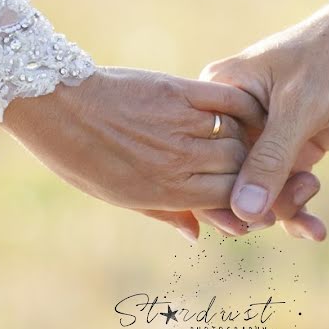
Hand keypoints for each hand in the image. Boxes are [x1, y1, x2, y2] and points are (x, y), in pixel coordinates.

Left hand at [0, 66, 313, 239]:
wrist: (56, 106)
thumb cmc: (80, 157)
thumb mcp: (119, 196)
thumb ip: (166, 214)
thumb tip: (200, 236)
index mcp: (165, 192)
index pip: (229, 202)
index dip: (250, 202)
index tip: (261, 200)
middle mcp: (179, 162)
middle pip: (242, 171)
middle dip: (259, 174)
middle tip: (272, 169)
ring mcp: (180, 126)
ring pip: (240, 138)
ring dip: (254, 140)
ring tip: (261, 140)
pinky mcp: (179, 92)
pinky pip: (228, 101)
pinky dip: (246, 106)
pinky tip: (253, 108)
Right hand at [201, 0, 328, 238]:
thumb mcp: (301, 106)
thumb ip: (270, 160)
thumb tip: (243, 213)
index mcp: (221, 92)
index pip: (203, 154)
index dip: (214, 195)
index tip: (240, 225)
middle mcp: (237, 116)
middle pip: (228, 177)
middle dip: (255, 205)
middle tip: (284, 217)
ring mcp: (267, 132)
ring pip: (259, 188)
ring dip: (284, 207)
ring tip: (311, 206)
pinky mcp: (296, 144)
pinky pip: (285, 186)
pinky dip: (299, 208)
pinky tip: (316, 229)